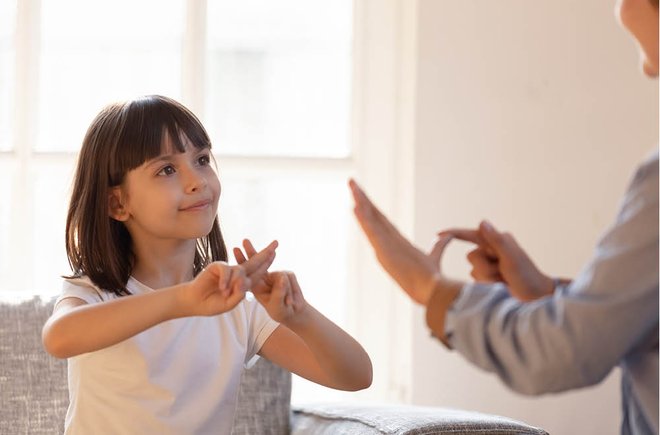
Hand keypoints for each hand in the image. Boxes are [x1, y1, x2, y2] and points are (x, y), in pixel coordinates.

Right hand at [180, 240, 277, 315]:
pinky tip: (222, 288)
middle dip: (265, 253)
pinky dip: (226, 280)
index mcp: (243, 283)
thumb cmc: (212, 304)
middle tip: (276, 243)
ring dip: (235, 282)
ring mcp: (228, 269)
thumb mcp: (229, 303)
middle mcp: (237, 274)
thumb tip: (244, 283)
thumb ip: (238, 295)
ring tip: (226, 293)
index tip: (275, 253)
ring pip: (240, 270)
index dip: (267, 263)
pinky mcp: (217, 266)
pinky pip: (226, 270)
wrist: (195, 302)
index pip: (258, 272)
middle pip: (254, 262)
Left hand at [234, 240, 306, 323]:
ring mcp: (277, 274)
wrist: (294, 311)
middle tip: (244, 240)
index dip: (242, 260)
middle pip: (257, 262)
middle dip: (251, 251)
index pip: (248, 271)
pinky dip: (292, 292)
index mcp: (257, 285)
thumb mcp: (277, 305)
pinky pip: (289, 279)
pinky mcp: (288, 274)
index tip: (235, 249)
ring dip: (285, 292)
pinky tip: (291, 302)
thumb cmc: (281, 310)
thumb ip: (278, 292)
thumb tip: (281, 277)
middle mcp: (265, 277)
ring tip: (287, 300)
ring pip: (280, 275)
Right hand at [349, 179, 450, 304]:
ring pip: (369, 220)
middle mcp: (386, 243)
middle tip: (352, 182)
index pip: (382, 220)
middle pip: (372, 215)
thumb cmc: (431, 278)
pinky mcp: (384, 252)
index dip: (372, 207)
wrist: (430, 291)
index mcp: (396, 242)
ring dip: (360, 202)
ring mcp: (383, 247)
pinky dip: (363, 219)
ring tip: (351, 186)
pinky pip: (372, 232)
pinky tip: (355, 206)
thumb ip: (439, 245)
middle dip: (362, 198)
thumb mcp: (434, 256)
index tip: (363, 196)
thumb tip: (449, 236)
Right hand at [440, 221, 560, 300]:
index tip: (439, 235)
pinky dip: (487, 286)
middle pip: (471, 256)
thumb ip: (496, 240)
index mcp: (498, 241)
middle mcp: (492, 251)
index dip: (454, 234)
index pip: (471, 235)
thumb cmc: (527, 277)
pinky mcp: (489, 279)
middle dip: (484, 267)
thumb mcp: (511, 258)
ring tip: (504, 281)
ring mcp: (490, 265)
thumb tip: (482, 222)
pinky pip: (476, 281)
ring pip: (473, 271)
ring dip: (488, 278)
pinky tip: (501, 288)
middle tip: (502, 273)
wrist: (536, 299)